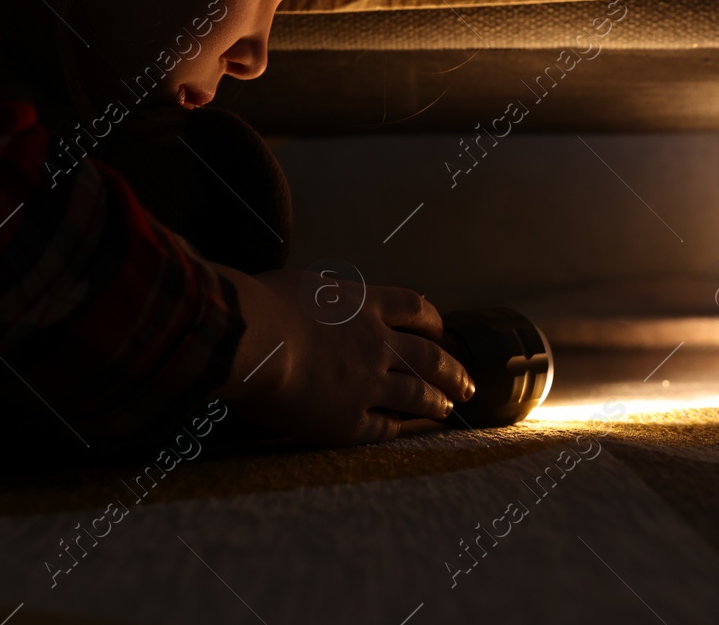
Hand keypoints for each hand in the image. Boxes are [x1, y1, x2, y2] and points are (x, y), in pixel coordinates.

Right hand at [211, 265, 475, 444]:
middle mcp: (375, 343)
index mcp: (362, 305)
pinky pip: (383, 428)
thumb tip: (317, 302)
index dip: (430, 320)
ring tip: (447, 410)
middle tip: (467, 384)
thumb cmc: (259, 306)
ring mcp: (367, 383)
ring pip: (416, 395)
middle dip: (452, 371)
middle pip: (428, 357)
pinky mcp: (348, 420)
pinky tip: (403, 433)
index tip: (439, 330)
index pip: (412, 307)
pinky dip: (398, 429)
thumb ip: (321, 299)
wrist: (250, 338)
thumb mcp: (300, 286)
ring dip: (436, 403)